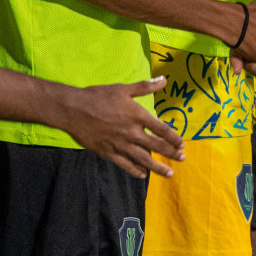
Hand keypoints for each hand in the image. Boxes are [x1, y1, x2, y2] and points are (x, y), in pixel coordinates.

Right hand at [62, 78, 184, 177]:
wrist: (74, 109)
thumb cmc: (99, 96)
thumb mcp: (123, 88)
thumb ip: (145, 86)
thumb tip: (164, 80)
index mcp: (137, 116)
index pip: (161, 130)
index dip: (173, 138)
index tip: (182, 144)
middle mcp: (131, 132)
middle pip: (155, 146)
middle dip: (170, 153)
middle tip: (182, 158)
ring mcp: (120, 144)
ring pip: (143, 159)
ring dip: (157, 167)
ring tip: (169, 173)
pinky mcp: (108, 152)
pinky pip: (125, 164)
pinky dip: (135, 170)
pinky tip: (143, 174)